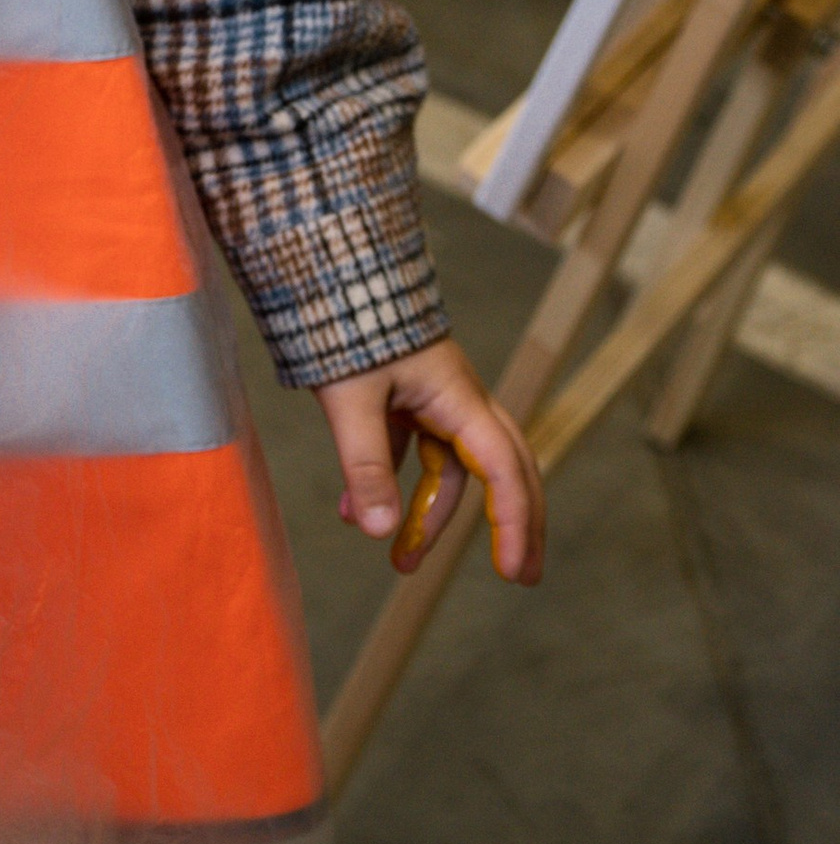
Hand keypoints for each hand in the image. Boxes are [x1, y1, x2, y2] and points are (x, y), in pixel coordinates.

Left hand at [312, 337, 544, 586]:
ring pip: (447, 468)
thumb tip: (377, 532)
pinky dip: (388, 484)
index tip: (512, 572)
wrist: (323, 268)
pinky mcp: (401, 396)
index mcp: (458, 396)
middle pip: (501, 469)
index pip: (503, 468)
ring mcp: (431, 397)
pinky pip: (409, 452)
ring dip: (426, 514)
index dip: (514, 521)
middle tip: (519, 575)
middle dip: (512, 522)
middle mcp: (456, 398)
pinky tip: (353, 514)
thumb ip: (364, 465)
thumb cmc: (344, 322)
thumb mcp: (351, 398)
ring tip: (398, 561)